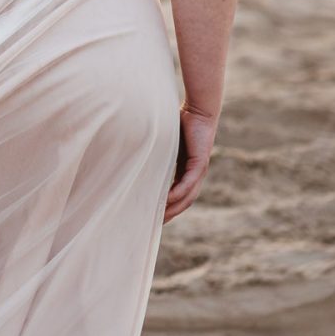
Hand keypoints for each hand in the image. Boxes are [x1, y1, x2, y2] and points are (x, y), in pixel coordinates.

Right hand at [164, 107, 217, 221]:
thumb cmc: (181, 121)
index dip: (167, 207)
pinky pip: (188, 183)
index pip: (178, 194)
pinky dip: (178, 194)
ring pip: (187, 197)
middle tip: (154, 226)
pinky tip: (167, 200)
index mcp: (186, 170)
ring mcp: (199, 170)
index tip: (153, 217)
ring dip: (174, 208)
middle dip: (170, 214)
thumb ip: (156, 151)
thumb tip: (134, 151)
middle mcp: (195, 174)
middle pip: (184, 201)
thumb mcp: (165, 141)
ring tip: (159, 218)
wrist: (200, 109)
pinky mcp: (200, 164)